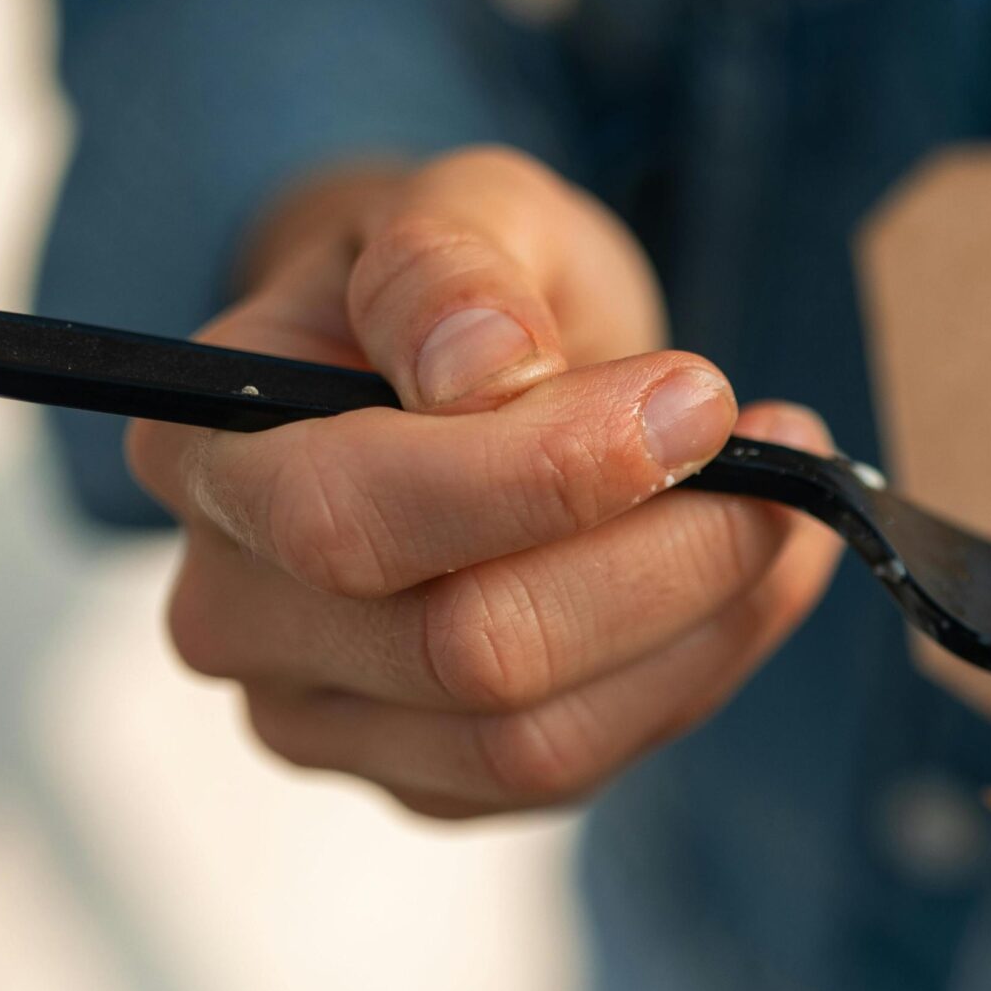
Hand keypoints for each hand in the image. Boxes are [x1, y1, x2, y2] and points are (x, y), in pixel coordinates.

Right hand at [135, 146, 839, 815]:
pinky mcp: (433, 781)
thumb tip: (483, 368)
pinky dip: (702, 671)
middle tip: (779, 460)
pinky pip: (583, 771)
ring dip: (704, 627)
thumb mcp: (466, 209)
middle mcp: (236, 613)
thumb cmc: (466, 290)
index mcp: (203, 455)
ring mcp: (328, 719)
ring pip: (536, 741)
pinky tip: (758, 579)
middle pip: (467, 650)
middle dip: (662, 556)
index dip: (551, 474)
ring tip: (787, 514)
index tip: (700, 400)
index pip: (357, 518)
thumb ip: (453, 265)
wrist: (473, 371)